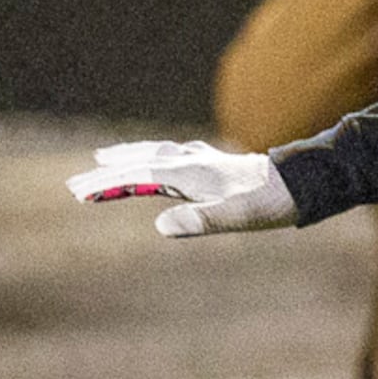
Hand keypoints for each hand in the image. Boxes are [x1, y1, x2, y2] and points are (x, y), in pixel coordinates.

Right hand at [66, 142, 297, 237]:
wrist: (303, 182)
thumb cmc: (271, 203)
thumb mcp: (238, 216)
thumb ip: (201, 220)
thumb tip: (161, 225)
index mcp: (190, 174)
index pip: (137, 176)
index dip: (107, 185)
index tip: (80, 193)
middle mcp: (192, 162)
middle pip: (139, 163)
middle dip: (107, 173)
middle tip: (74, 185)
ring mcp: (203, 160)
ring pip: (155, 153)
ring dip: (127, 157)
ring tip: (103, 159)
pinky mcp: (214, 163)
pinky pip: (173, 154)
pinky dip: (154, 154)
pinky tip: (159, 158)